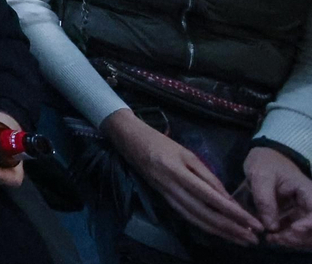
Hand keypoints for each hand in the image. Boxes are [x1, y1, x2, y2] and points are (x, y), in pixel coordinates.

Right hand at [103, 108, 262, 244]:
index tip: (254, 223)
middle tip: (254, 239)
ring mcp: (167, 197)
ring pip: (196, 220)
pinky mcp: (165, 200)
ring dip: (220, 233)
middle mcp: (172, 189)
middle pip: (205, 215)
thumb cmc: (160, 142)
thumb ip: (206, 175)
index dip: (234, 213)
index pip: (211, 198)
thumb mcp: (186, 152)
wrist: (129, 141)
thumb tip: (227, 199)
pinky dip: (205, 227)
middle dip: (231, 229)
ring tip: (241, 240)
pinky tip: (219, 233)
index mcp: (179, 173)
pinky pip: (188, 217)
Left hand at [245, 146, 311, 247]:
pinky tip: (271, 237)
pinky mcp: (295, 216)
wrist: (264, 157)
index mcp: (308, 191)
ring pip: (306, 233)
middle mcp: (310, 204)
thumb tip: (271, 227)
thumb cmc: (265, 163)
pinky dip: (287, 237)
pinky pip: (296, 231)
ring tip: (270, 239)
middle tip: (275, 238)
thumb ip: (265, 200)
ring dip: (291, 240)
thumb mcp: (261, 176)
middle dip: (297, 238)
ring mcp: (303, 211)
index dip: (309, 224)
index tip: (294, 229)